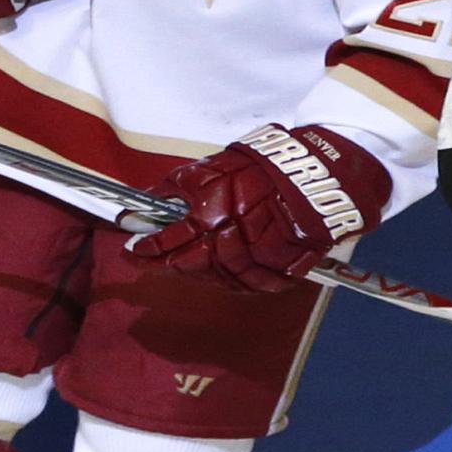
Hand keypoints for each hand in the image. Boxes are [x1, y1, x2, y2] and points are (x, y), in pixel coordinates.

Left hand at [130, 123, 392, 293]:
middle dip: (164, 263)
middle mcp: (228, 247)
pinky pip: (244, 285)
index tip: (132, 249)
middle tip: (149, 260)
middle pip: (186, 266)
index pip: (166, 242)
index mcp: (209, 219)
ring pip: (214, 279)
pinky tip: (217, 268)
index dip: (145, 248)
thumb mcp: (213, 166)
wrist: (319, 177)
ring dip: (193, 271)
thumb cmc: (262, 167)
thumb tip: (150, 199)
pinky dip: (226, 278)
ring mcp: (255, 265)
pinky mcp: (277, 275)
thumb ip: (179, 186)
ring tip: (182, 262)